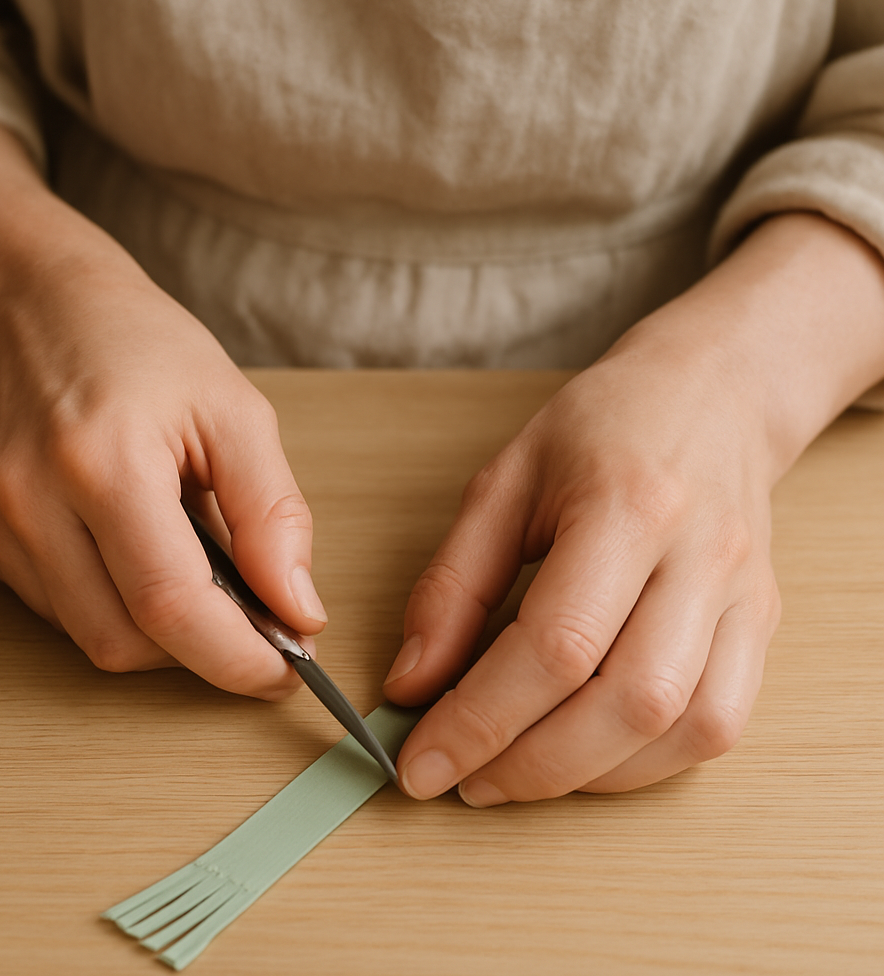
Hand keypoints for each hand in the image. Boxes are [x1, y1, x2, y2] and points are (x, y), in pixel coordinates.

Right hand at [0, 250, 326, 696]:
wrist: (41, 306)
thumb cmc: (145, 347)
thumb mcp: (236, 412)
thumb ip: (274, 516)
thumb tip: (299, 609)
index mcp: (103, 460)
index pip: (171, 604)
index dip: (237, 657)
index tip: (287, 669)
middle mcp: (29, 499)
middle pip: (124, 642)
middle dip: (202, 649)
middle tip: (256, 619)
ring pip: (92, 636)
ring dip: (160, 627)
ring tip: (196, 563)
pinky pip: (62, 610)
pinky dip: (117, 602)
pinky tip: (140, 550)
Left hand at [384, 213, 883, 802]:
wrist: (712, 392)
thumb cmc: (602, 427)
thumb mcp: (504, 483)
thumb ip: (453, 584)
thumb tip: (410, 682)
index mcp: (627, 507)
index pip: (555, 646)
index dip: (481, 720)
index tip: (421, 760)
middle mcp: (700, 557)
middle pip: (627, 703)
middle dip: (531, 766)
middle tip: (462, 781)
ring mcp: (744, 594)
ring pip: (685, 728)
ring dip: (589, 775)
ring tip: (514, 774)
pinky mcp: (763, 622)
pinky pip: (720, 725)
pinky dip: (646, 762)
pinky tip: (587, 755)